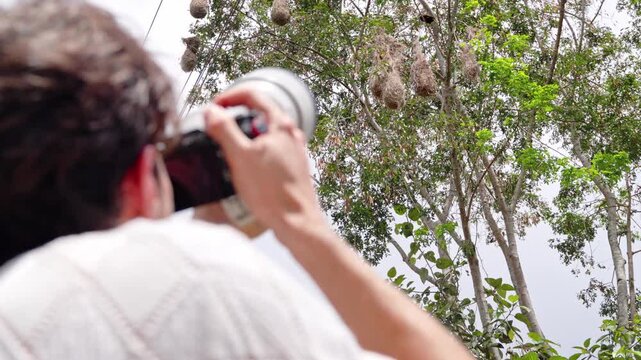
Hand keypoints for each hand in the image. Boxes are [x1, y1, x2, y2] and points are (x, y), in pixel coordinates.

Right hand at [204, 86, 326, 239]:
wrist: (296, 222)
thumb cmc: (272, 192)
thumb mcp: (240, 157)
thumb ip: (224, 130)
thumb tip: (212, 111)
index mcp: (281, 125)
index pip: (254, 95)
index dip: (230, 96)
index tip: (214, 106)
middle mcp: (291, 134)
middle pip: (259, 114)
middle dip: (236, 119)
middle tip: (218, 129)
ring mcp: (294, 151)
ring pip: (264, 134)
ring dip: (245, 137)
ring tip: (229, 152)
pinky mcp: (292, 168)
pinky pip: (270, 152)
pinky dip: (254, 153)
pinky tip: (245, 170)